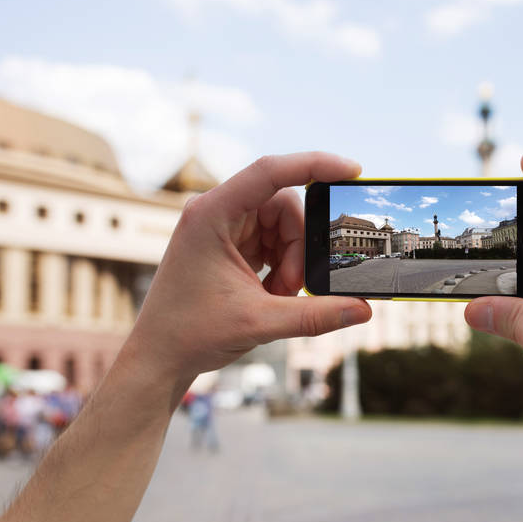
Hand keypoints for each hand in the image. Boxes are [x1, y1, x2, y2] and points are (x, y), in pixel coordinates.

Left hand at [127, 152, 372, 389]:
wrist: (159, 357)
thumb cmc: (191, 334)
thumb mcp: (260, 323)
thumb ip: (315, 315)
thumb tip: (363, 311)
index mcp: (212, 214)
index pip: (271, 172)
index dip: (315, 165)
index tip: (352, 170)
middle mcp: (216, 212)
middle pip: (284, 205)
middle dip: (299, 245)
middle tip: (291, 287)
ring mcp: (223, 227)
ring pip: (283, 225)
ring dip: (291, 260)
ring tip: (275, 296)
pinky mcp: (230, 244)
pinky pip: (273, 240)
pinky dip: (282, 266)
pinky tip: (270, 293)